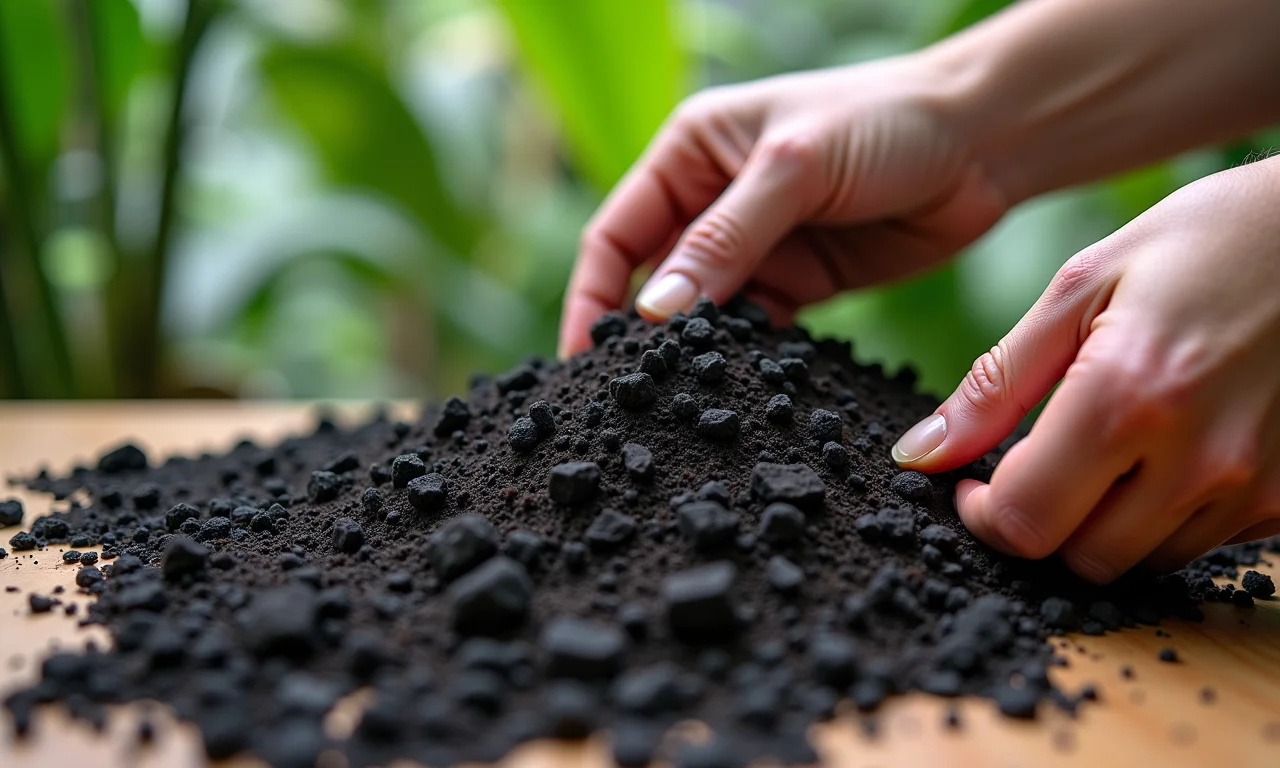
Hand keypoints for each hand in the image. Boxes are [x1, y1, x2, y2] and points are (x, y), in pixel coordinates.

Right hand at [558, 53, 1008, 356]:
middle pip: (652, 281)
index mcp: (690, 153)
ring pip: (704, 315)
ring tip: (677, 408)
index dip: (592, 296)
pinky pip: (756, 332)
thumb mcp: (793, 169)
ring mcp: (757, 247)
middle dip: (636, 337)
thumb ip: (725, 240)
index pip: (616, 233)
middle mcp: (712, 201)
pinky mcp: (799, 284)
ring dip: (693, 356)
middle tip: (619, 400)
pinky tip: (740, 394)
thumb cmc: (883, 121)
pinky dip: (747, 361)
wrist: (984, 140)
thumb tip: (653, 312)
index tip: (581, 359)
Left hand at [894, 157, 1279, 582]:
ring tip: (1107, 448)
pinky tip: (1165, 453)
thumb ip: (995, 383)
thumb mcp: (1080, 288)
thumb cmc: (1203, 240)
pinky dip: (1165, 517)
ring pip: (1142, 561)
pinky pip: (1202, 545)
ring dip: (1103, 523)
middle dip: (1041, 520)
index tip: (975, 480)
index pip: (1024, 521)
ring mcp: (1255, 488)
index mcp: (1126, 399)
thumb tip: (921, 454)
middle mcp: (1198, 461)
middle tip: (1035, 462)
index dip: (982, 512)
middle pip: (1080, 557)